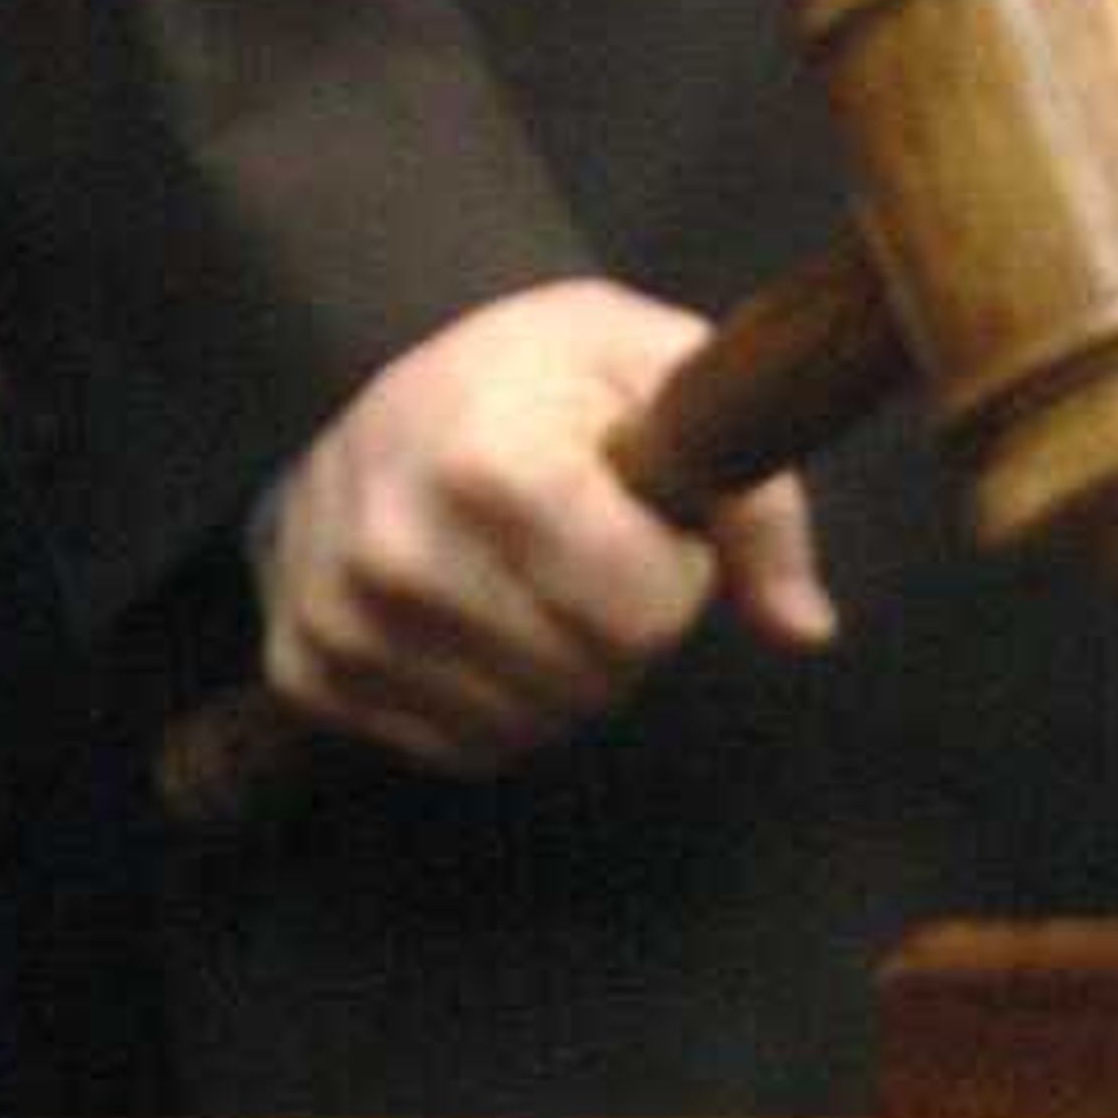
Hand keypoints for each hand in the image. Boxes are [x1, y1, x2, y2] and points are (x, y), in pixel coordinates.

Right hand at [254, 277, 836, 773]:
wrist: (380, 368)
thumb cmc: (542, 369)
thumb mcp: (661, 371)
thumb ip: (754, 501)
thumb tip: (807, 633)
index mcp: (488, 465)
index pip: (642, 617)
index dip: (671, 570)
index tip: (640, 511)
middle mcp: (396, 551)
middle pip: (590, 681)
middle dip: (620, 623)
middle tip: (588, 540)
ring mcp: (342, 619)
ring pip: (528, 727)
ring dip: (562, 668)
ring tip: (535, 571)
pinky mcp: (310, 669)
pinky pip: (460, 749)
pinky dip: (497, 700)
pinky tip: (485, 615)